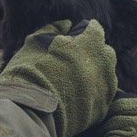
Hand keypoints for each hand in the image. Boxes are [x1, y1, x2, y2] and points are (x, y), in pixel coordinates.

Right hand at [0, 20, 117, 136]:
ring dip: (93, 74)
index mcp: (92, 42)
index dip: (80, 33)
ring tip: (70, 81)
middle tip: (68, 62)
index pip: (94, 29)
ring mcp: (106, 88)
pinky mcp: (102, 109)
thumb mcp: (36, 41)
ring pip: (105, 75)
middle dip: (90, 53)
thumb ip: (54, 29)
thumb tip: (67, 25)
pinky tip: (73, 98)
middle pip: (103, 52)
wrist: (31, 111)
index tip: (68, 40)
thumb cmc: (31, 71)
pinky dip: (91, 95)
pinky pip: (101, 96)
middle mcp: (105, 63)